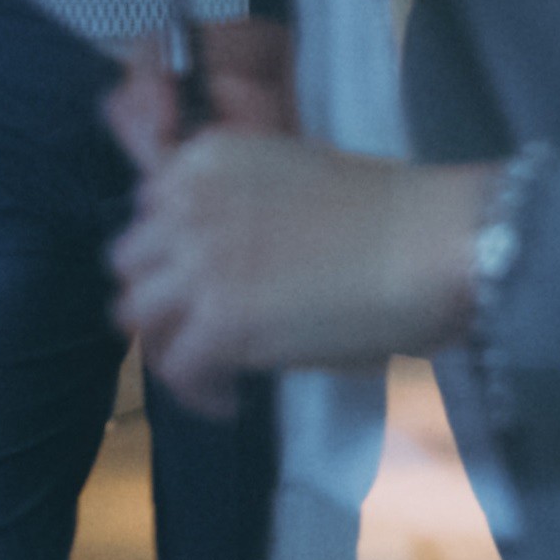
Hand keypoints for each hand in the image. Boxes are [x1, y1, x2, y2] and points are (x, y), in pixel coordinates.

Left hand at [106, 62, 492, 407]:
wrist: (429, 243)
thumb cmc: (389, 215)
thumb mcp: (290, 180)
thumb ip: (236, 210)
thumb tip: (219, 267)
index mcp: (205, 158)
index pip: (148, 210)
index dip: (172, 253)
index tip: (202, 282)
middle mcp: (187, 202)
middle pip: (129, 263)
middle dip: (161, 296)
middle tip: (198, 328)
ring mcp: (196, 262)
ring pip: (136, 315)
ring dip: (170, 345)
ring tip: (210, 368)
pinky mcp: (218, 321)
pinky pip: (175, 369)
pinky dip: (198, 392)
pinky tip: (230, 400)